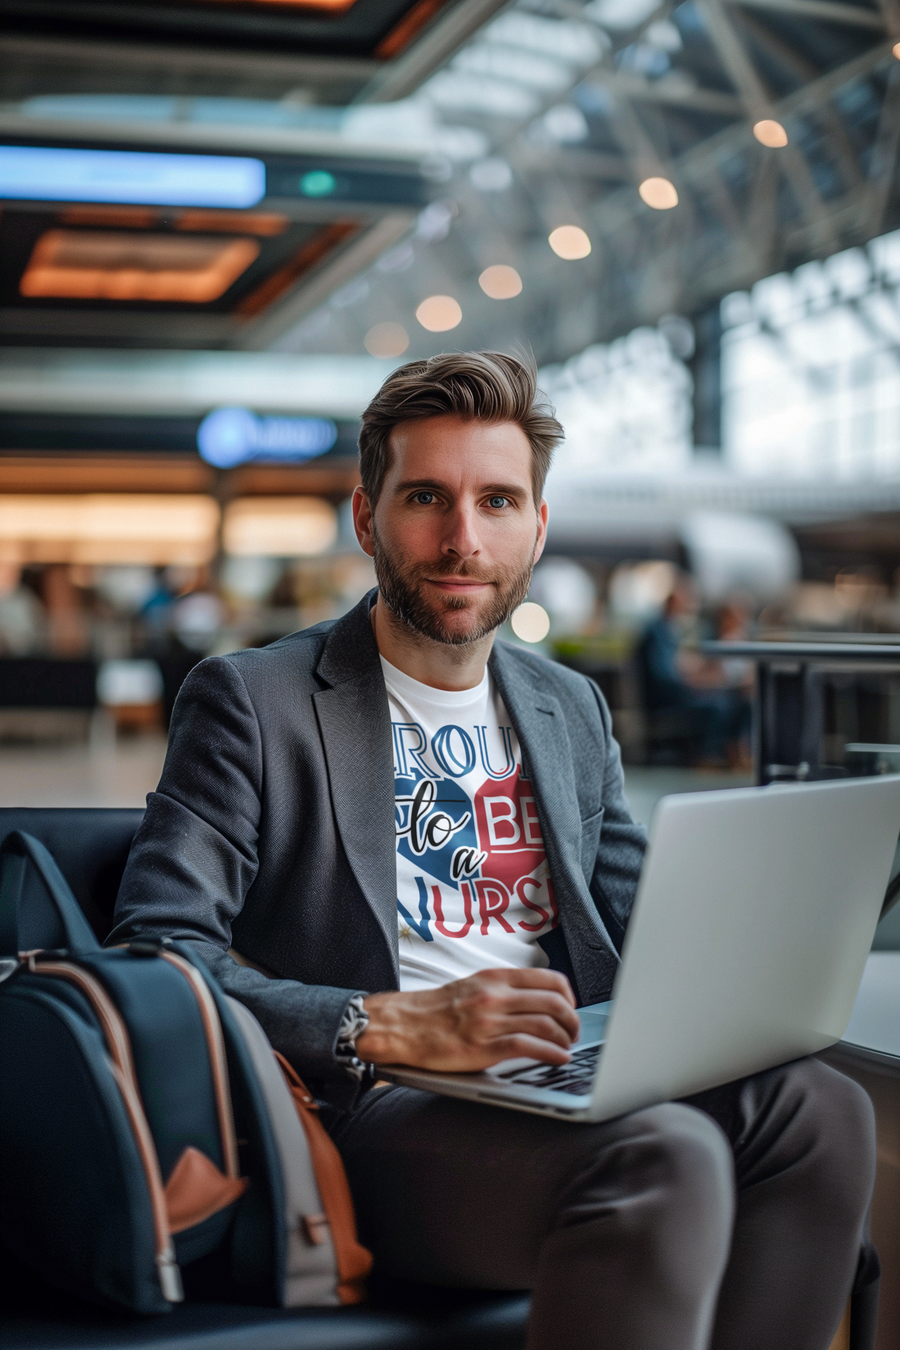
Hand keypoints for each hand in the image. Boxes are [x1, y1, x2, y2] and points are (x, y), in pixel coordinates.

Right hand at [357, 968, 578, 1071]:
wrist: (403, 1025)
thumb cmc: (437, 1010)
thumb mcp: (474, 986)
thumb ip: (504, 990)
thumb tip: (537, 1000)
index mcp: (495, 978)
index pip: (550, 979)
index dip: (569, 997)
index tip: (571, 1009)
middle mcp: (495, 995)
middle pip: (554, 1002)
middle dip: (573, 1021)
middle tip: (574, 1033)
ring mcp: (490, 1021)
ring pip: (546, 1024)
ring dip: (565, 1039)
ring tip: (567, 1048)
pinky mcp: (483, 1047)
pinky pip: (528, 1047)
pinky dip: (551, 1053)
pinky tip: (559, 1059)